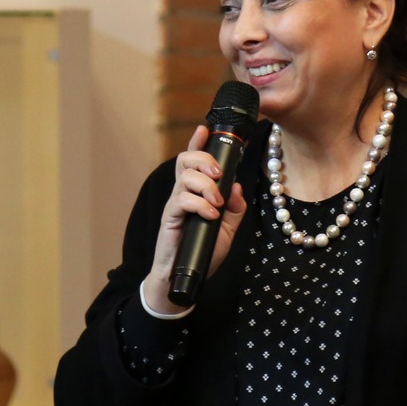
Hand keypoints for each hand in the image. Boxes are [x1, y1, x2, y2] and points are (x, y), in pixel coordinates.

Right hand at [143, 124, 247, 314]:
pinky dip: (200, 204)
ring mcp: (175, 205)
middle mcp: (183, 194)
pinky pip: (182, 200)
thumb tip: (237, 187)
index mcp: (195, 192)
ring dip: (206, 185)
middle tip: (219, 175)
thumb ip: (234, 209)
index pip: (193, 161)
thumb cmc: (204, 251)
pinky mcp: (169, 218)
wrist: (185, 277)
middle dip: (204, 159)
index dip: (197, 142)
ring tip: (217, 203)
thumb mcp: (228, 230)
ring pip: (185, 177)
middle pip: (185, 160)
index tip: (205, 128)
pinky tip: (211, 216)